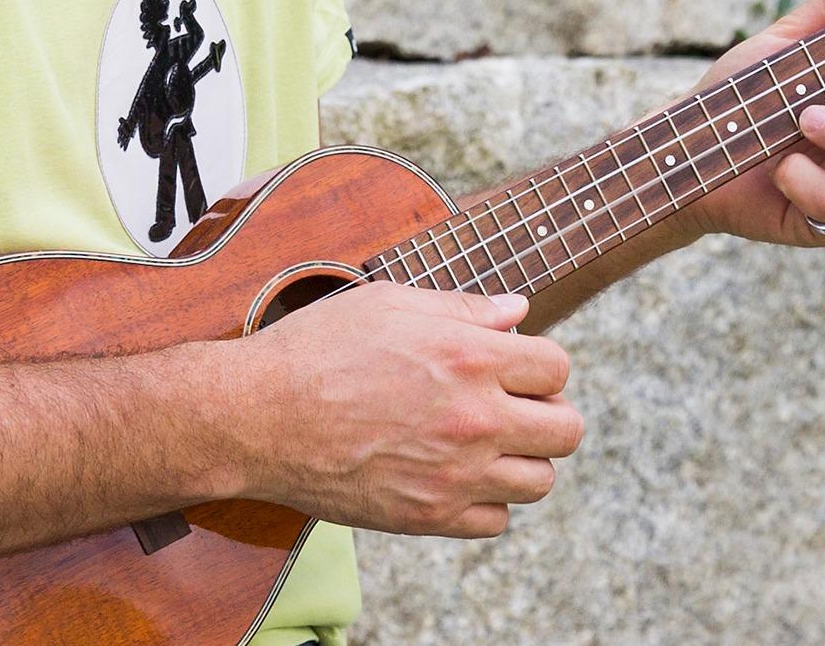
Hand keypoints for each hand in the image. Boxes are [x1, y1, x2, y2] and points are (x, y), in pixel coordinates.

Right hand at [224, 282, 583, 537]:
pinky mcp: (428, 517)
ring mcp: (454, 474)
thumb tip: (518, 312)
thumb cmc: (316, 349)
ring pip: (540, 481)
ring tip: (490, 444)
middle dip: (549, 414)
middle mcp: (474, 419)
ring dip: (524, 460)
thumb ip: (464, 309)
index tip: (517, 368)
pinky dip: (487, 502)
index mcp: (470, 358)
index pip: (557, 367)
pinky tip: (459, 476)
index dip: (541, 365)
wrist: (257, 416)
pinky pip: (496, 521)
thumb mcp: (390, 304)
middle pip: (567, 430)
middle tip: (517, 408)